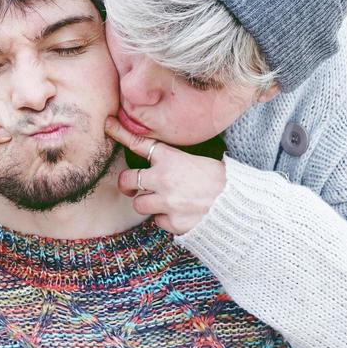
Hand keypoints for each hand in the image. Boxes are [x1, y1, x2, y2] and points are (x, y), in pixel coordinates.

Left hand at [104, 116, 226, 234]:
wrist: (237, 204)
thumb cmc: (221, 179)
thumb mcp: (197, 160)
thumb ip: (173, 162)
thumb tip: (159, 166)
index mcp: (171, 158)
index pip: (140, 143)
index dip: (121, 133)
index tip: (108, 125)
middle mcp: (163, 179)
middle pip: (128, 180)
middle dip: (127, 184)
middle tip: (132, 187)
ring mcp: (166, 202)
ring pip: (139, 204)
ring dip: (148, 203)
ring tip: (165, 202)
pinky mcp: (173, 222)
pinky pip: (158, 221)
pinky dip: (165, 219)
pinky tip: (180, 214)